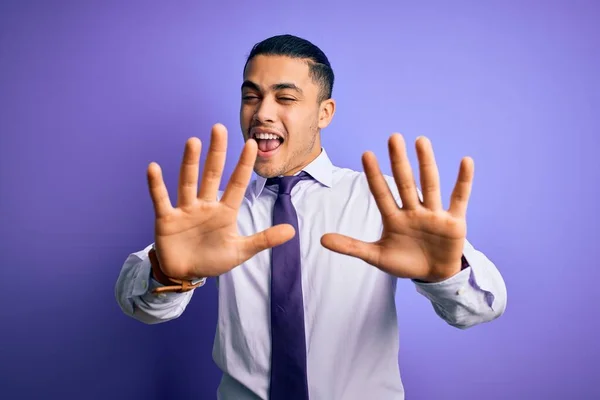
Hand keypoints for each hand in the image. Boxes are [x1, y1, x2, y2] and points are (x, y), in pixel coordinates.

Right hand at [146, 123, 294, 279]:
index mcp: (225, 211)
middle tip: (219, 128)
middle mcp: (205, 205)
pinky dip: (157, 185)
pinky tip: (154, 168)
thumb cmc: (213, 259)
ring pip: (188, 182)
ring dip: (190, 163)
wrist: (185, 274)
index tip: (252, 144)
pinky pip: (161, 200)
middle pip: (212, 174)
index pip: (237, 184)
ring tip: (193, 141)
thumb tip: (292, 231)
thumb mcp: (240, 251)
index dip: (244, 165)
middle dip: (216, 153)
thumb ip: (264, 239)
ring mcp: (186, 210)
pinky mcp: (167, 219)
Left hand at [321, 134, 472, 281]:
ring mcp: (434, 214)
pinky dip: (464, 181)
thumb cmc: (404, 262)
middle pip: (405, 183)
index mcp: (394, 218)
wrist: (433, 276)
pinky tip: (466, 161)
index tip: (366, 154)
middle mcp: (413, 211)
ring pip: (430, 185)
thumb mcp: (376, 257)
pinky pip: (459, 198)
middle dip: (399, 162)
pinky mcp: (454, 222)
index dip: (374, 176)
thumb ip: (351, 247)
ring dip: (427, 164)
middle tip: (393, 137)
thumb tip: (321, 239)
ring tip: (421, 141)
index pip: (381, 193)